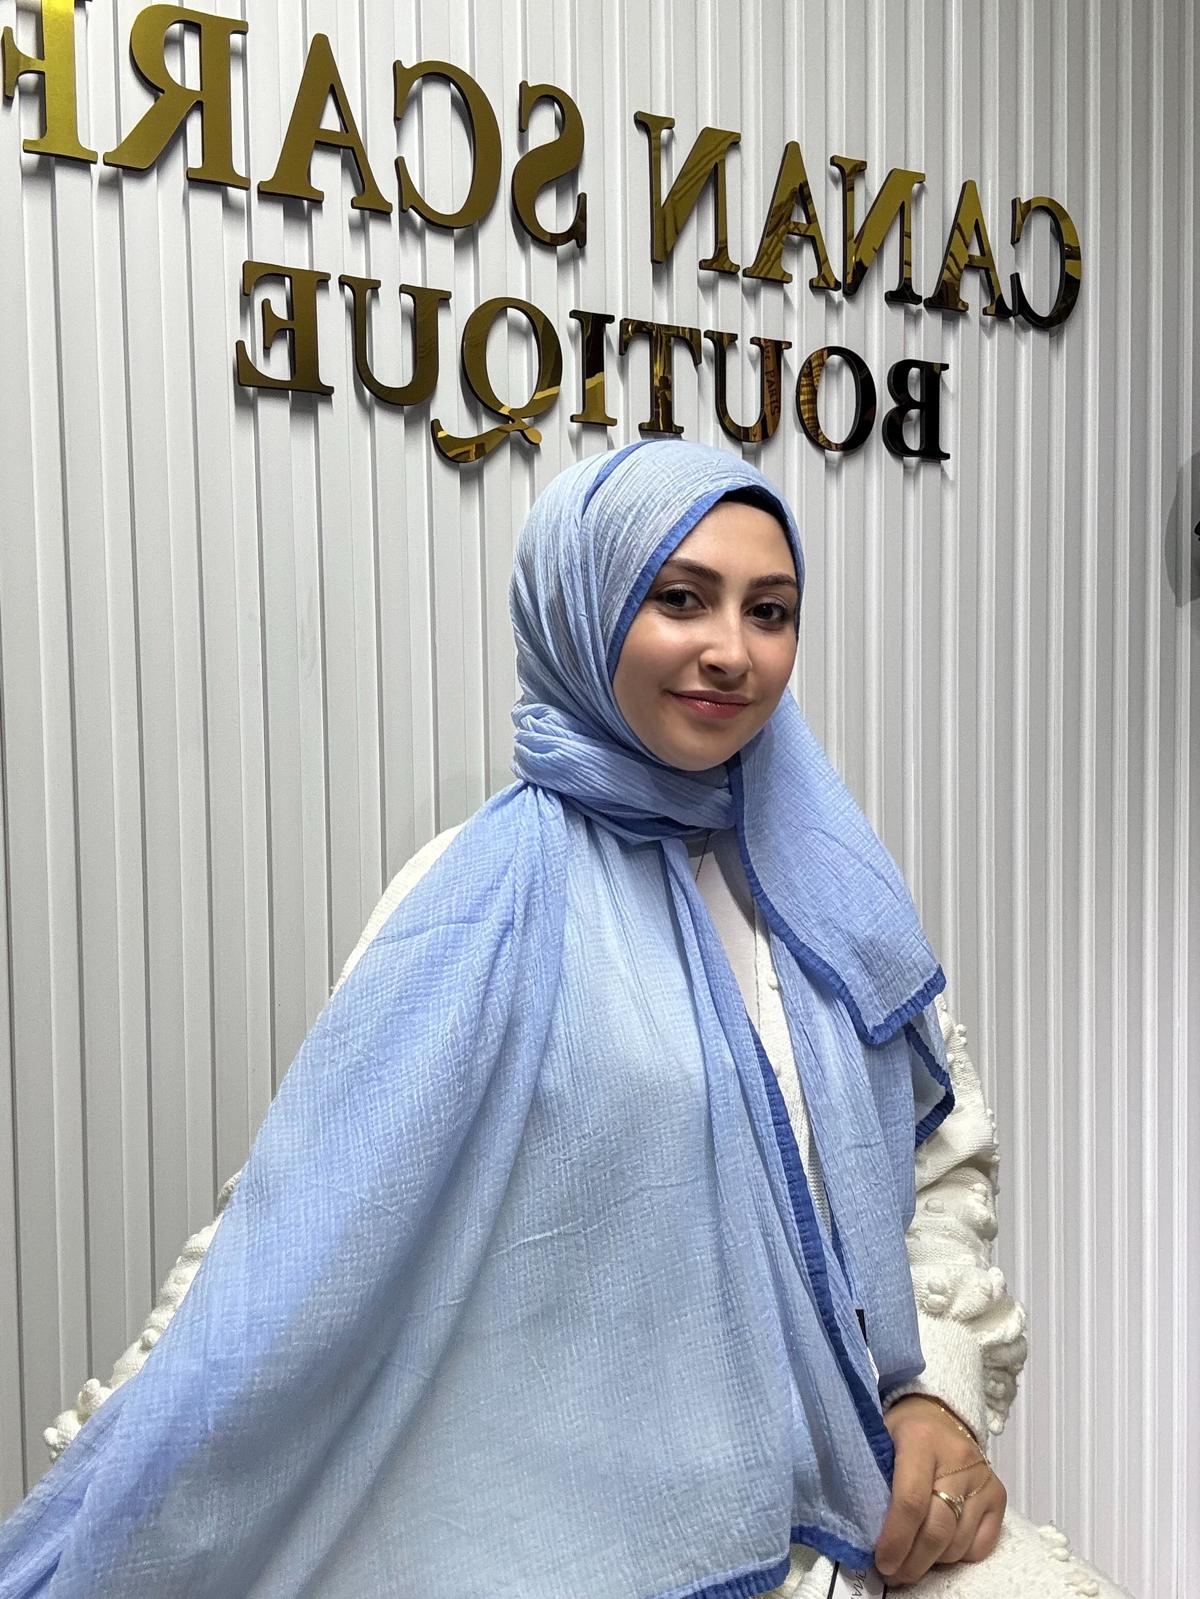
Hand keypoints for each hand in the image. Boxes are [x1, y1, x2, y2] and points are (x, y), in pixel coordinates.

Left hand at [873, 1395, 1006, 1585]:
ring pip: (959, 1542)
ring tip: (911, 1563)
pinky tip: (938, 1550)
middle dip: (913, 1561)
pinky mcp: (999, 1495)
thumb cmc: (900, 1430)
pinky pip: (980, 1545)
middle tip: (894, 1574)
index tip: (882, 1562)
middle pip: (938, 1528)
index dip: (896, 1539)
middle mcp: (958, 1457)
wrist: (939, 1411)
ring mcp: (983, 1478)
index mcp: (920, 1439)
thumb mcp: (879, 1438)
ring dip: (932, 1562)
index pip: (910, 1500)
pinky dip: (957, 1556)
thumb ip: (870, 1474)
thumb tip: (858, 1528)